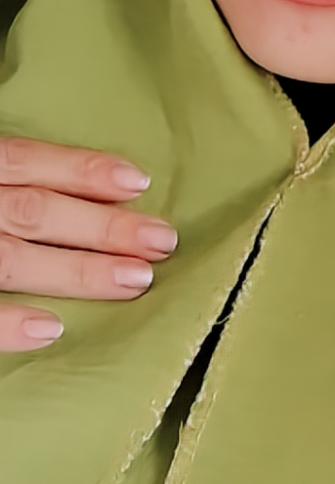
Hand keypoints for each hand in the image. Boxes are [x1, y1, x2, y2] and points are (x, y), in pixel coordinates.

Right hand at [0, 136, 176, 351]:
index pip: (28, 161)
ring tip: (136, 280)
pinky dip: (7, 323)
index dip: (83, 171)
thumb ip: (11, 177)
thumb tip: (80, 189)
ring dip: (77, 270)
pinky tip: (52, 330)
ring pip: (13, 259)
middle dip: (103, 226)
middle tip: (163, 240)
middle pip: (37, 211)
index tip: (141, 182)